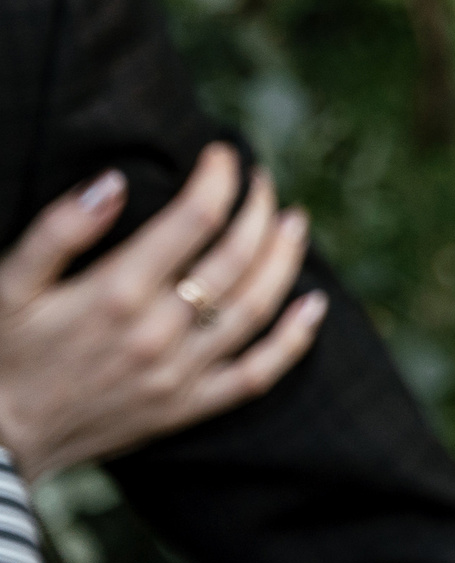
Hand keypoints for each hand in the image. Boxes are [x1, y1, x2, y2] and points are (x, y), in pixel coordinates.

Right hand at [0, 144, 325, 481]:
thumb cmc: (1, 351)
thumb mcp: (9, 283)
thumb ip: (60, 230)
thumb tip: (112, 180)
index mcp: (117, 293)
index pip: (195, 218)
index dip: (218, 178)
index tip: (223, 154)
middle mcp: (158, 333)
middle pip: (236, 257)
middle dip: (258, 209)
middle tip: (263, 181)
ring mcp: (179, 374)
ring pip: (256, 307)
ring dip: (286, 259)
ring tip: (294, 222)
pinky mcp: (187, 407)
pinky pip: (257, 374)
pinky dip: (294, 340)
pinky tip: (314, 306)